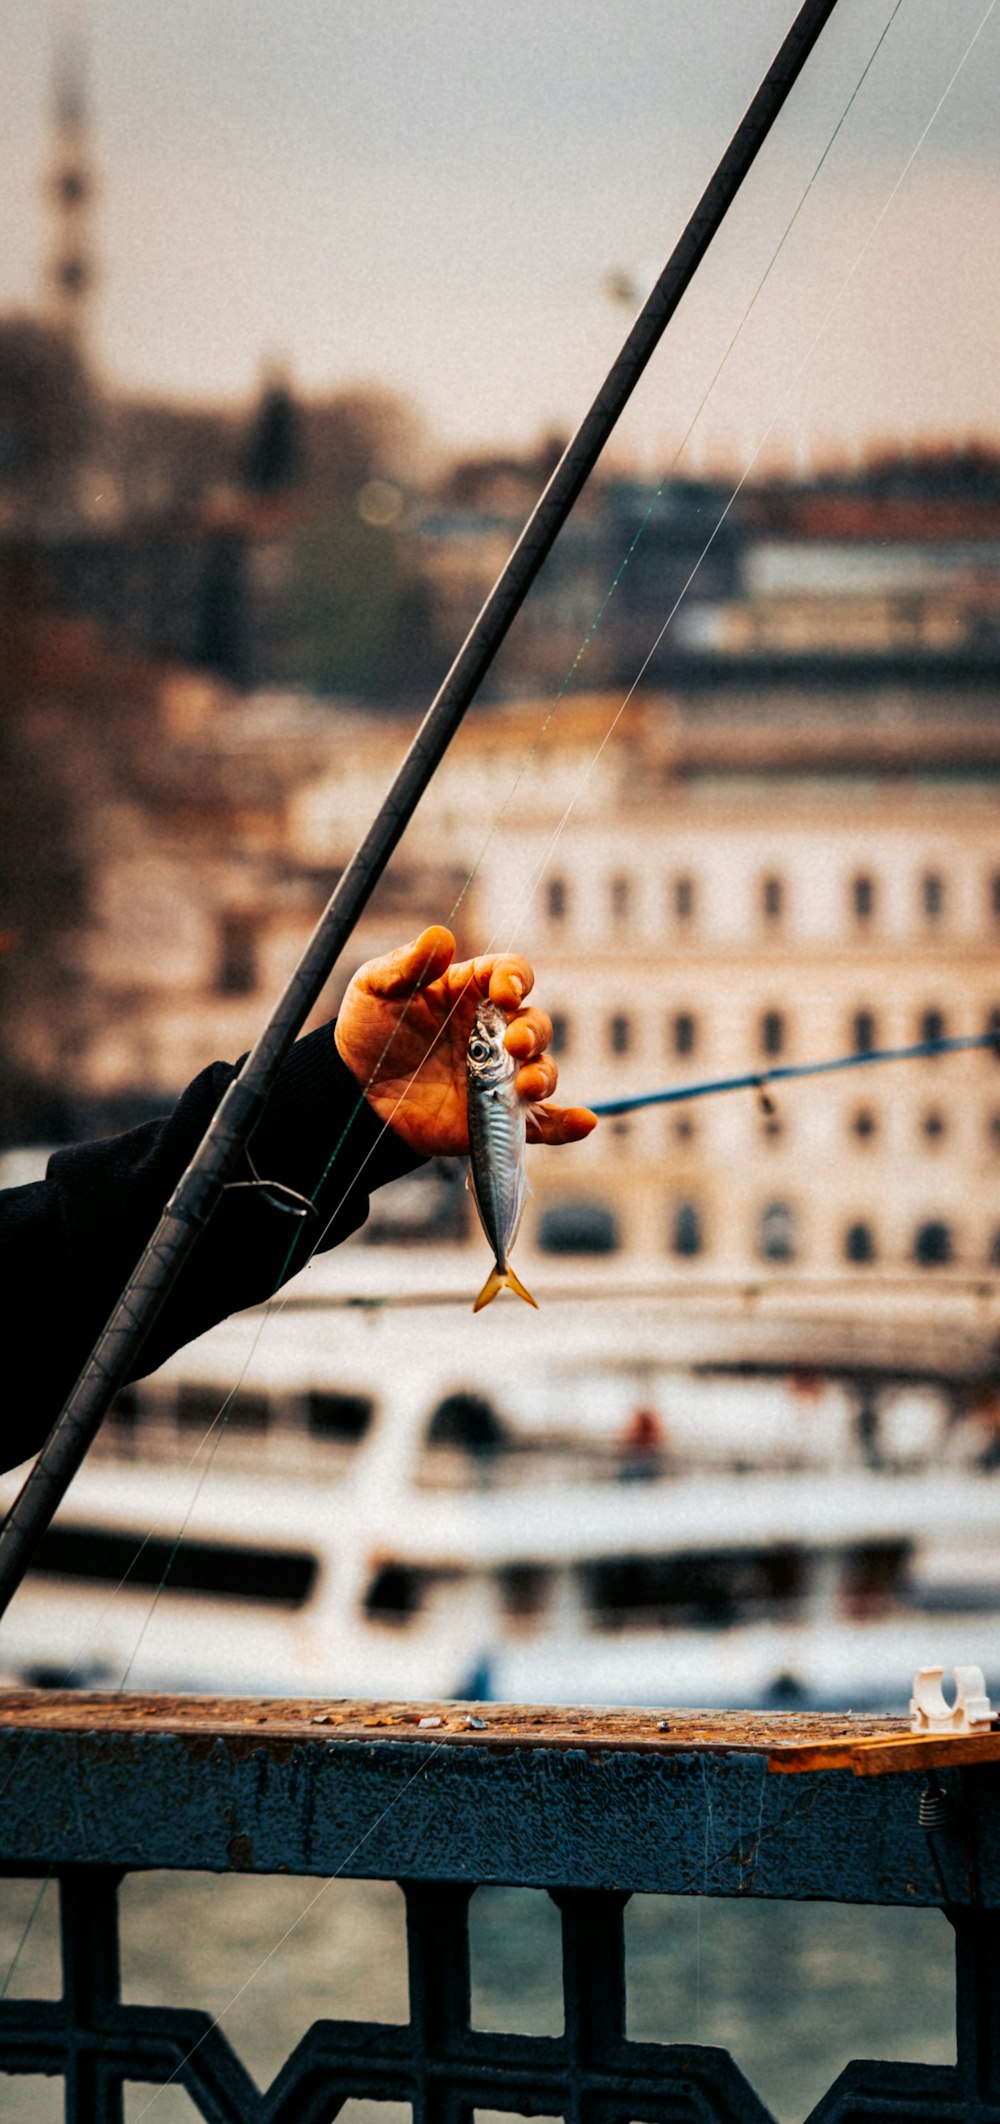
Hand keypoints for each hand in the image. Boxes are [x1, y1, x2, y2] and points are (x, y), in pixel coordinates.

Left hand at [335, 926, 596, 1157]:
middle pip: (536, 1023)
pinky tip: (584, 1122)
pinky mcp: (500, 1117)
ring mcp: (500, 1076)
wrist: (354, 1093)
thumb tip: (441, 937)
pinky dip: (568, 1124)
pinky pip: (543, 1122)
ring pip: (544, 1070)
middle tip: (513, 1044)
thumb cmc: (370, 1030)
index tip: (504, 992)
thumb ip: (407, 964)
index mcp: (473, 992)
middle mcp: (495, 1032)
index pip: (512, 974)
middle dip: (533, 1032)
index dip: (516, 979)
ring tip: (526, 1085)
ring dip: (544, 1075)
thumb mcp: (376, 987)